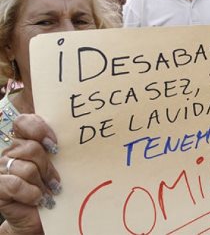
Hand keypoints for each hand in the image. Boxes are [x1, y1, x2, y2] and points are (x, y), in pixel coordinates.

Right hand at [0, 114, 59, 234]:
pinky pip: (16, 184)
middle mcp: (9, 152)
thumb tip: (73, 133)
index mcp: (23, 141)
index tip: (55, 146)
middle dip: (48, 166)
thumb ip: (55, 146)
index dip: (39, 129)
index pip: (23, 122)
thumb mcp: (57, 163)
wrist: (40, 216)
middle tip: (55, 180)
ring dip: (42, 183)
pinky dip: (31, 193)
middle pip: (31, 148)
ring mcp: (1, 169)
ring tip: (48, 192)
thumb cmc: (51, 187)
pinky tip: (38, 199)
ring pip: (26, 168)